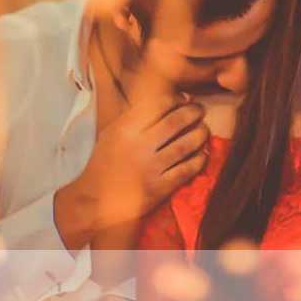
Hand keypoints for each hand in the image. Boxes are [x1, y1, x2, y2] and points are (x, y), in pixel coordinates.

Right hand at [54, 91, 208, 250]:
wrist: (97, 200)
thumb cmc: (104, 164)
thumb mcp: (112, 133)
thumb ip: (135, 118)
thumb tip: (166, 103)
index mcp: (125, 128)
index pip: (158, 104)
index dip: (176, 99)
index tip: (184, 100)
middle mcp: (140, 145)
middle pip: (176, 121)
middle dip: (193, 113)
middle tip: (200, 111)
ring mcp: (152, 167)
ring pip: (185, 145)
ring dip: (200, 134)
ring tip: (204, 130)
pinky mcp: (160, 187)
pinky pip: (186, 170)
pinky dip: (198, 160)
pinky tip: (202, 155)